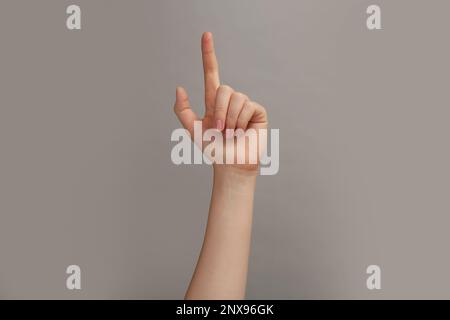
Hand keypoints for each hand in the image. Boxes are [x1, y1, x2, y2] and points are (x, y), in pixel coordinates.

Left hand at [174, 32, 267, 172]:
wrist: (230, 164)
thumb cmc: (213, 149)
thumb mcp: (193, 130)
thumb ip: (183, 110)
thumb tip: (179, 87)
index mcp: (214, 101)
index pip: (211, 73)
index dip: (208, 54)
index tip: (206, 34)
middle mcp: (230, 100)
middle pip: (223, 88)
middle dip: (219, 110)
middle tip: (220, 130)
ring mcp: (245, 105)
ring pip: (236, 98)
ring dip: (230, 119)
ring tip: (231, 133)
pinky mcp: (257, 112)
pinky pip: (248, 106)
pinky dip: (241, 120)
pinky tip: (243, 131)